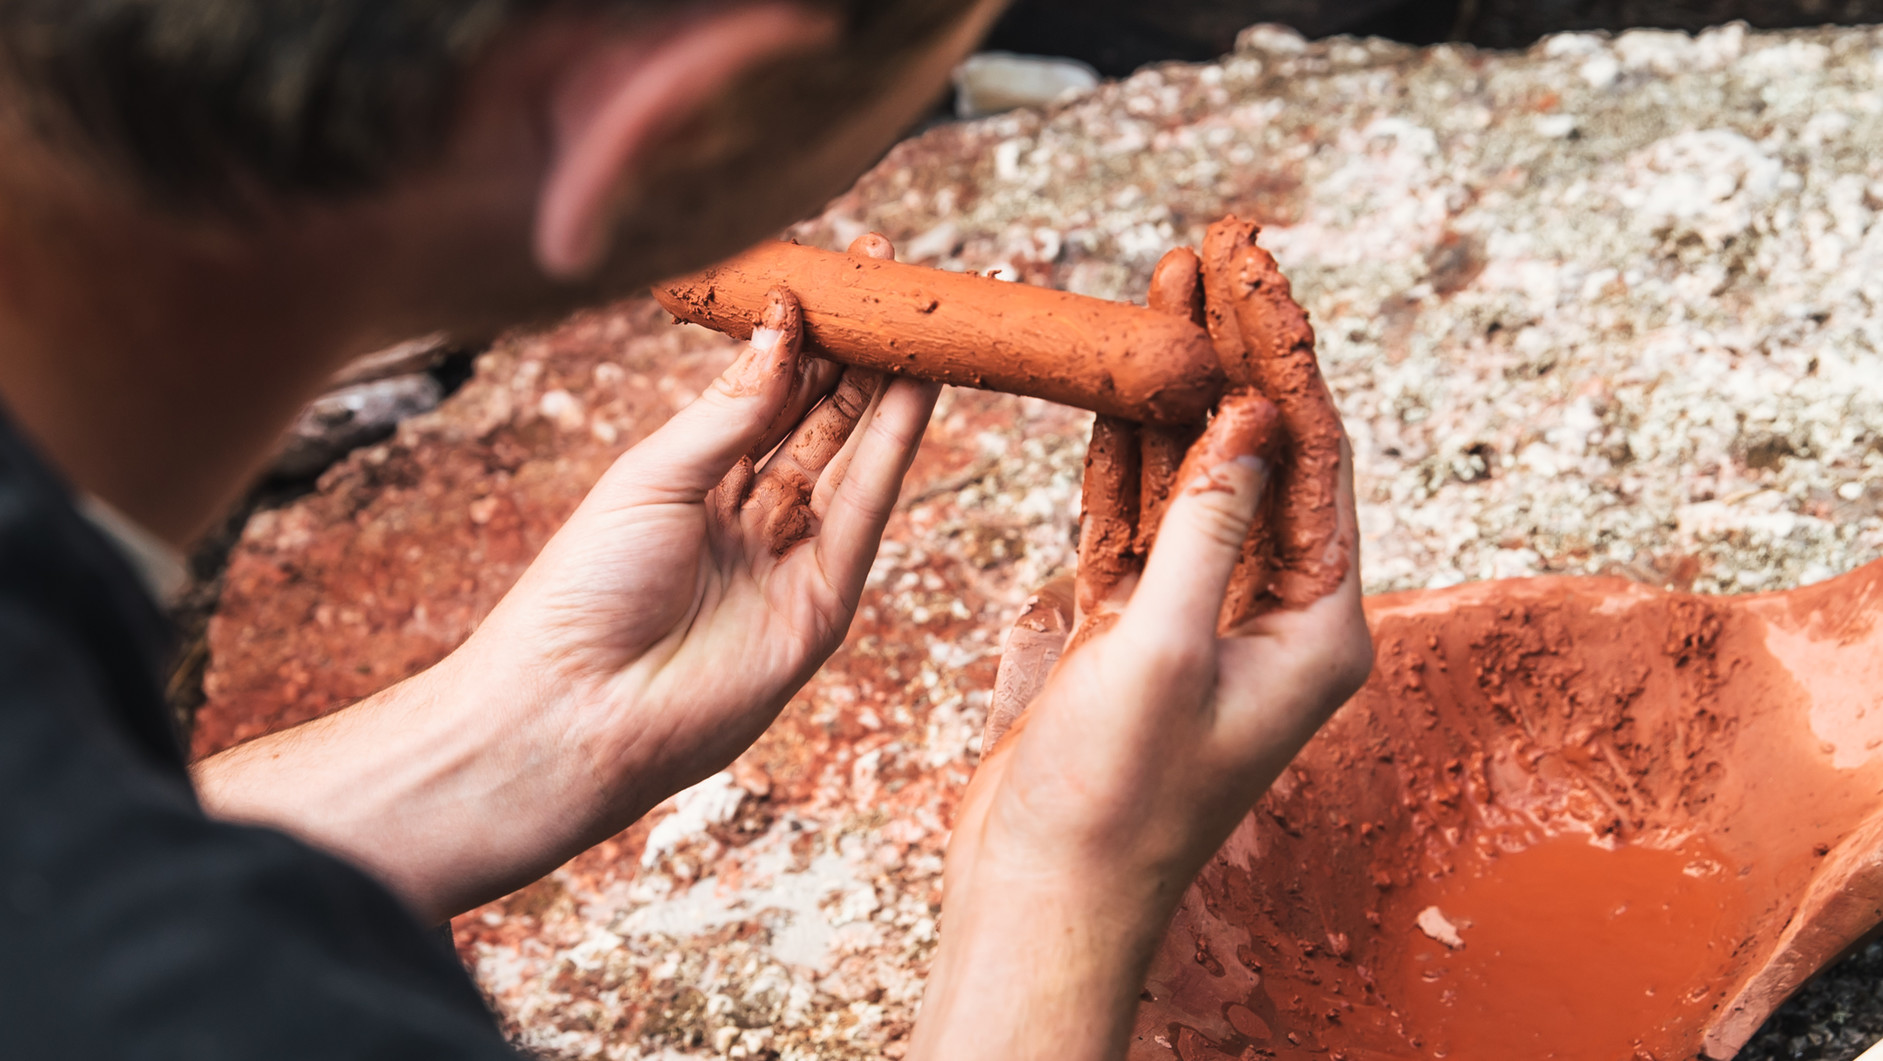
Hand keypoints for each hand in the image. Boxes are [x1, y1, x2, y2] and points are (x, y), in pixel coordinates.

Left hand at [198, 238, 938, 921]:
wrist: (578, 711)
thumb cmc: (584, 591)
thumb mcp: (652, 477)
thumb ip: (730, 410)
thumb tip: (784, 331)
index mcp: (688, 479)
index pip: (761, 389)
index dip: (801, 329)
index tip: (836, 268)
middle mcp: (744, 514)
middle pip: (815, 415)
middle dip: (858, 347)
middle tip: (898, 279)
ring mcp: (787, 558)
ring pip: (850, 454)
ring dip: (890, 385)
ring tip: (926, 318)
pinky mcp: (823, 603)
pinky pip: (867, 510)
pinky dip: (896, 447)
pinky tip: (918, 385)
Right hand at [910, 225, 1372, 1060]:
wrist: (1040, 892)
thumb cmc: (1113, 799)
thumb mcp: (1166, 649)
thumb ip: (1210, 523)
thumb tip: (1249, 415)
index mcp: (1314, 626)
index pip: (1311, 458)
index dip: (1283, 356)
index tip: (1255, 271)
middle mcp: (1269, 613)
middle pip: (1256, 450)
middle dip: (1234, 350)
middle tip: (1211, 251)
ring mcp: (1198, 616)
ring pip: (1191, 474)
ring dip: (1174, 386)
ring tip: (1162, 289)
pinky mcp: (1131, 627)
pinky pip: (1135, 517)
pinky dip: (1122, 451)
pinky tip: (1115, 383)